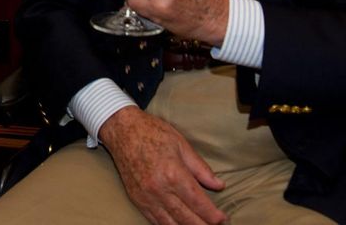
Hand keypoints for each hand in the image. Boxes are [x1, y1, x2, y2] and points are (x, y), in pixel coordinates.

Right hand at [101, 106, 225, 224]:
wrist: (122, 130)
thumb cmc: (152, 132)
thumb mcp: (181, 144)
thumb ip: (200, 168)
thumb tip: (219, 185)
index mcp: (173, 173)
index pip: (198, 203)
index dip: (213, 215)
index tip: (223, 219)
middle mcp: (159, 189)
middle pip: (187, 218)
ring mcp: (146, 197)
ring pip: (171, 224)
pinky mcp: (136, 199)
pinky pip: (154, 221)